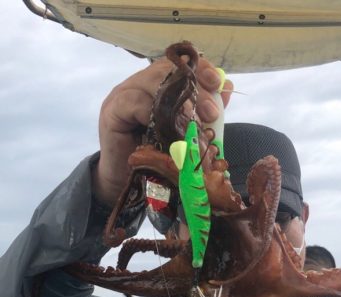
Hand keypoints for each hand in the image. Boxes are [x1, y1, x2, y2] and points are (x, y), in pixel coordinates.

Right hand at [92, 57, 232, 206]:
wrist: (127, 185)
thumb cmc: (158, 161)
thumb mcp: (186, 135)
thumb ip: (205, 111)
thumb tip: (226, 87)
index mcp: (158, 86)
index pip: (180, 66)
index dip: (201, 69)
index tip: (219, 84)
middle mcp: (140, 84)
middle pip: (168, 71)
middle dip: (195, 89)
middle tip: (212, 113)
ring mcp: (123, 95)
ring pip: (152, 83)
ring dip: (178, 103)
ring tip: (195, 123)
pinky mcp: (112, 111)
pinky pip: (135, 103)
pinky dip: (155, 114)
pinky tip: (170, 131)